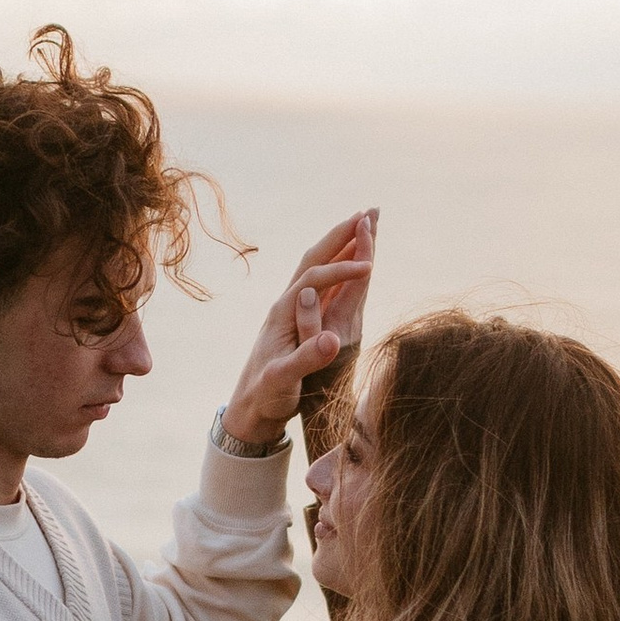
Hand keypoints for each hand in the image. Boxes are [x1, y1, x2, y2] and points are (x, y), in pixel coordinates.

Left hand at [217, 209, 375, 452]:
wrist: (250, 409)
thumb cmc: (266, 396)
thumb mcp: (283, 380)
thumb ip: (306, 358)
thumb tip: (333, 338)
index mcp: (283, 312)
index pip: (315, 279)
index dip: (341, 270)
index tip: (369, 267)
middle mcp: (288, 304)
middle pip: (315, 258)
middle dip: (342, 234)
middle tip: (369, 211)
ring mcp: (295, 309)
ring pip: (320, 265)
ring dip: (344, 243)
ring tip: (368, 224)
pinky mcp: (302, 319)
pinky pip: (326, 282)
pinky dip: (343, 266)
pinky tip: (355, 261)